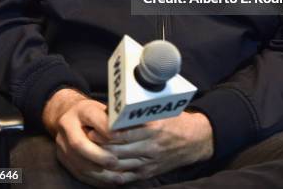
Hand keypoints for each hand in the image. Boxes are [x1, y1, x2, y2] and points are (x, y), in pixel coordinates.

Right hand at [42, 89, 123, 186]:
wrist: (70, 116)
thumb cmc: (94, 113)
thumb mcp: (104, 108)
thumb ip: (115, 118)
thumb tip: (135, 126)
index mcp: (81, 110)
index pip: (92, 117)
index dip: (107, 129)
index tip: (123, 137)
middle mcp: (67, 126)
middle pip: (79, 143)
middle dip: (99, 155)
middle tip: (116, 161)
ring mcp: (62, 144)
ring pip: (78, 162)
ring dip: (99, 173)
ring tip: (118, 177)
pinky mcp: (63, 159)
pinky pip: (79, 173)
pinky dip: (96, 180)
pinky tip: (110, 182)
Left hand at [89, 111, 213, 183]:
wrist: (194, 141)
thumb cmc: (175, 120)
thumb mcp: (160, 110)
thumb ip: (141, 110)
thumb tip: (118, 105)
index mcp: (154, 129)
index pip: (124, 134)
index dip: (106, 133)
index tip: (94, 128)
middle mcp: (151, 147)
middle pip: (119, 150)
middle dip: (101, 146)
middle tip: (88, 139)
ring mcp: (150, 162)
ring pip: (120, 164)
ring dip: (103, 159)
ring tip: (91, 151)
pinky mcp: (149, 173)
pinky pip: (126, 177)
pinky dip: (112, 173)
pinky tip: (102, 167)